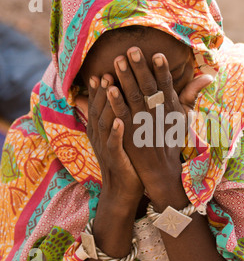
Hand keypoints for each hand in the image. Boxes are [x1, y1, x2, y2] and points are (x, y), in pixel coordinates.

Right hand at [87, 74, 143, 207]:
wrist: (122, 191)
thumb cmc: (125, 161)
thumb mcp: (118, 140)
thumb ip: (117, 122)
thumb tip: (120, 106)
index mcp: (103, 131)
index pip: (100, 105)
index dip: (101, 88)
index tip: (106, 70)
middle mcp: (101, 137)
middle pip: (101, 108)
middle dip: (105, 88)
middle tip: (111, 69)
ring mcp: (107, 147)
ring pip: (105, 122)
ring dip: (108, 104)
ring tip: (112, 87)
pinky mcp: (116, 159)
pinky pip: (114, 144)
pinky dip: (115, 132)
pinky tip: (120, 120)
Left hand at [107, 47, 211, 205]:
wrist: (161, 169)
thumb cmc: (172, 139)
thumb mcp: (184, 117)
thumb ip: (192, 93)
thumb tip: (209, 76)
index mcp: (172, 109)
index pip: (167, 86)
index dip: (162, 71)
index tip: (157, 54)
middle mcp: (158, 115)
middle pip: (149, 88)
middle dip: (140, 69)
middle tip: (131, 49)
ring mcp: (143, 124)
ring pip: (135, 98)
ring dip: (126, 79)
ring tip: (118, 61)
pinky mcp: (130, 133)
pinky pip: (123, 115)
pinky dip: (116, 101)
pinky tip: (109, 88)